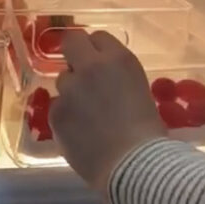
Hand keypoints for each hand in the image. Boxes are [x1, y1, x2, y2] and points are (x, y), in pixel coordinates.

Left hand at [49, 30, 165, 192]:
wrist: (132, 165)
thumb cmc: (148, 135)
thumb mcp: (141, 92)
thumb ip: (117, 78)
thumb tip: (104, 81)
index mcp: (119, 60)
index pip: (98, 37)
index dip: (97, 51)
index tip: (99, 63)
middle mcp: (91, 67)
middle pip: (71, 42)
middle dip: (74, 55)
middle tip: (80, 74)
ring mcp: (70, 90)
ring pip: (63, 79)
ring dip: (71, 92)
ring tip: (86, 116)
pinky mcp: (56, 113)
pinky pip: (57, 107)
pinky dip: (66, 117)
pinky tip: (80, 134)